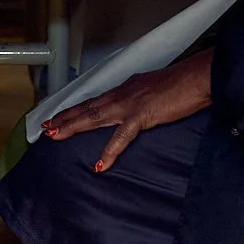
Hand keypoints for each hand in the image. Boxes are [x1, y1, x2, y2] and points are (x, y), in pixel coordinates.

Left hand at [41, 50, 213, 172]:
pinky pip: (121, 137)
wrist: (197, 78)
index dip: (75, 109)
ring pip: (94, 117)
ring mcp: (129, 105)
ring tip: (55, 135)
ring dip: (73, 127)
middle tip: (45, 128)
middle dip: (65, 118)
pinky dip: (109, 152)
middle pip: (87, 108)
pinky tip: (99, 165)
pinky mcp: (142, 115)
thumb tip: (139, 110)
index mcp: (126, 90)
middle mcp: (122, 95)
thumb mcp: (155, 91)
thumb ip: (143, 101)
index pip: (94, 101)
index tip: (58, 116)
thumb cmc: (182, 84)